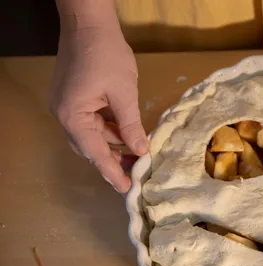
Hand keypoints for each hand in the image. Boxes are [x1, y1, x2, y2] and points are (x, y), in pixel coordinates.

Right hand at [49, 26, 147, 192]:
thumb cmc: (106, 55)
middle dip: (114, 161)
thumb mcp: (124, 93)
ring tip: (139, 156)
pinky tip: (130, 136)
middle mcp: (65, 115)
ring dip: (115, 145)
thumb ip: (131, 125)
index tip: (128, 189)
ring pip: (94, 135)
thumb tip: (142, 151)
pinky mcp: (76, 99)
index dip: (113, 172)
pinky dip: (111, 130)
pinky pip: (94, 122)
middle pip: (91, 147)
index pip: (95, 153)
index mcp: (72, 116)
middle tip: (137, 174)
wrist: (89, 24)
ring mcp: (69, 106)